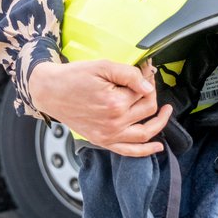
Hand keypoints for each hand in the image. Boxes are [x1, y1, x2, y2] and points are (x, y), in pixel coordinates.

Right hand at [27, 59, 171, 156]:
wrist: (51, 92)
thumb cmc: (74, 77)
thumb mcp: (102, 66)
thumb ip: (128, 74)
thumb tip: (147, 84)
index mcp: (115, 102)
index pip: (144, 91)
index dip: (148, 78)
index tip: (145, 70)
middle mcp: (114, 122)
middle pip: (147, 109)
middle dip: (151, 93)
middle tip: (146, 82)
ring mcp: (109, 135)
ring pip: (145, 132)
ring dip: (160, 122)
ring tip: (166, 111)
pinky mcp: (103, 141)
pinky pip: (130, 151)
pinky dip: (146, 151)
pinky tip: (158, 147)